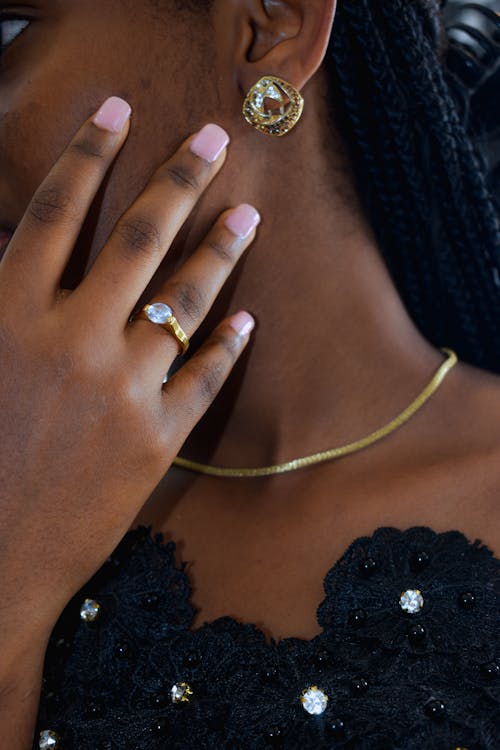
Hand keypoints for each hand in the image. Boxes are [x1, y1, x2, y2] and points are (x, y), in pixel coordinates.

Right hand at [0, 96, 258, 635]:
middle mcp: (71, 339)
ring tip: (248, 216)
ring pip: (184, 300)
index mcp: (11, 314)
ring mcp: (122, 388)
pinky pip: (204, 378)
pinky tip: (247, 319)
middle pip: (136, 238)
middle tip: (215, 140)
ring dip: (220, 251)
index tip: (121, 110)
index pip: (56, 210)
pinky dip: (226, 345)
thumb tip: (23, 244)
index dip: (90, 152)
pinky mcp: (157, 437)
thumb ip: (4, 301)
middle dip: (179, 178)